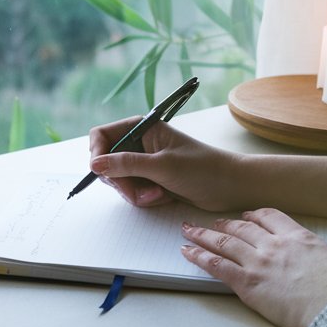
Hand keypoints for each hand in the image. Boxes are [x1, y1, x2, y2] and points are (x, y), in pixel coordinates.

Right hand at [88, 117, 240, 210]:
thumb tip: (95, 165)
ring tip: (158, 194)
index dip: (97, 153)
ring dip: (135, 192)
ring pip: (119, 180)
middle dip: (121, 181)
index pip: (102, 135)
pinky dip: (144, 198)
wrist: (230, 186)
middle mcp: (140, 143)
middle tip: (138, 191)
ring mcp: (144, 162)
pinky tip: (163, 196)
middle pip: (108, 162)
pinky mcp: (151, 179)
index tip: (102, 171)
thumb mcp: (161, 166)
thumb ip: (126, 165)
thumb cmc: (202, 169)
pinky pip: (133, 191)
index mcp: (142, 128)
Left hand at [181, 208, 326, 326]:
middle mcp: (275, 244)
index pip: (270, 216)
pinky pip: (216, 265)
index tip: (245, 215)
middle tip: (212, 222)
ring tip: (189, 231)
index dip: (253, 215)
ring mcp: (259, 262)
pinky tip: (187, 252)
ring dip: (203, 235)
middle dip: (224, 224)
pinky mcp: (247, 283)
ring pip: (224, 242)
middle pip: (242, 227)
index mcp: (300, 237)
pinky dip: (198, 257)